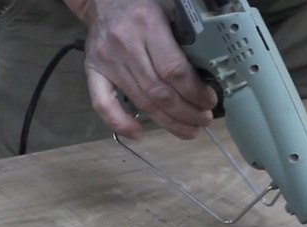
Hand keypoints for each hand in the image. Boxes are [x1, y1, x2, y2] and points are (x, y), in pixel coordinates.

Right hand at [69, 0, 216, 138]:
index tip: (210, 101)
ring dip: (169, 122)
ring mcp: (107, 60)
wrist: (103, 0)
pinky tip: (139, 133)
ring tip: (189, 130)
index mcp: (147, 24)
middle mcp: (125, 44)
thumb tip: (213, 69)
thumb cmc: (143, 5)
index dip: (195, 93)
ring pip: (141, 102)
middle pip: (160, 92)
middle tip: (204, 119)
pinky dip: (120, 123)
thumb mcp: (170, 10)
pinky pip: (102, 104)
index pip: (174, 70)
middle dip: (187, 113)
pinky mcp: (93, 71)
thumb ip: (189, 35)